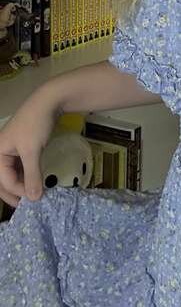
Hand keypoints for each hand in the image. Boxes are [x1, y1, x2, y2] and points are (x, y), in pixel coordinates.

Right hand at [0, 87, 61, 206]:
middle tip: (27, 206)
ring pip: (12, 174)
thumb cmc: (36, 124)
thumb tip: (34, 198)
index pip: (5, 180)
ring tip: (33, 197)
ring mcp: (11, 150)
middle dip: (14, 193)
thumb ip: (32, 175)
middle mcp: (1, 152)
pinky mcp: (22, 147)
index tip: (35, 200)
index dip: (19, 191)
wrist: (49, 100)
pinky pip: (20, 166)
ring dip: (21, 185)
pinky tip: (35, 182)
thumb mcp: (32, 151)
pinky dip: (27, 175)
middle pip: (4, 179)